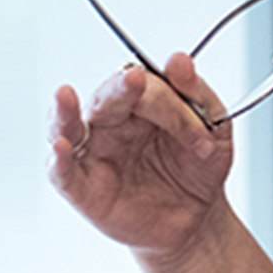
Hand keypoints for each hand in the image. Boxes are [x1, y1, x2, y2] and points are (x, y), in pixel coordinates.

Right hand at [49, 53, 234, 272]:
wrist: (198, 213)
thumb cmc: (200, 165)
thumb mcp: (215, 126)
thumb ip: (197, 92)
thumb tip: (179, 59)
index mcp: (145, 101)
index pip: (148, 85)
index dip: (172, 103)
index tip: (201, 129)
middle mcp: (114, 122)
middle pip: (107, 96)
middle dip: (121, 88)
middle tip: (136, 81)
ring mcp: (96, 153)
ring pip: (68, 126)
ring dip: (64, 111)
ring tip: (65, 96)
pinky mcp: (85, 188)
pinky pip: (64, 173)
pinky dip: (58, 160)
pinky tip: (61, 148)